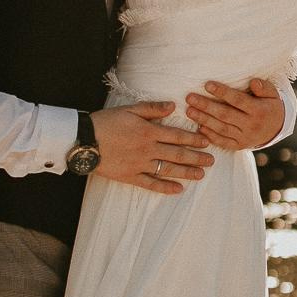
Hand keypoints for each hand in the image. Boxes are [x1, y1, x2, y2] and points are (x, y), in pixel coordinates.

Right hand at [90, 102, 213, 196]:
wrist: (84, 140)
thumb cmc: (105, 122)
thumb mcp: (129, 110)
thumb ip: (152, 108)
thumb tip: (173, 106)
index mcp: (149, 131)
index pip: (177, 136)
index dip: (194, 139)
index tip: (207, 142)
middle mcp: (148, 149)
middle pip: (177, 154)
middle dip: (196, 157)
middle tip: (211, 161)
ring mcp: (140, 165)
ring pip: (168, 169)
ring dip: (186, 172)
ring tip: (201, 175)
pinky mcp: (131, 177)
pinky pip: (151, 184)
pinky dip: (165, 188)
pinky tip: (178, 190)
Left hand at [184, 74, 285, 152]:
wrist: (277, 129)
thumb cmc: (270, 105)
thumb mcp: (273, 94)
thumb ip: (263, 87)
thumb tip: (253, 82)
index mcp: (259, 111)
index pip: (238, 100)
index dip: (222, 93)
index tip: (207, 85)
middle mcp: (251, 126)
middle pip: (225, 115)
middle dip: (206, 106)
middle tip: (190, 98)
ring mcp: (245, 138)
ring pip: (221, 129)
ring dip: (204, 120)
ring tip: (189, 111)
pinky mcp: (239, 146)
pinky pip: (223, 142)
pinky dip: (210, 136)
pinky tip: (198, 127)